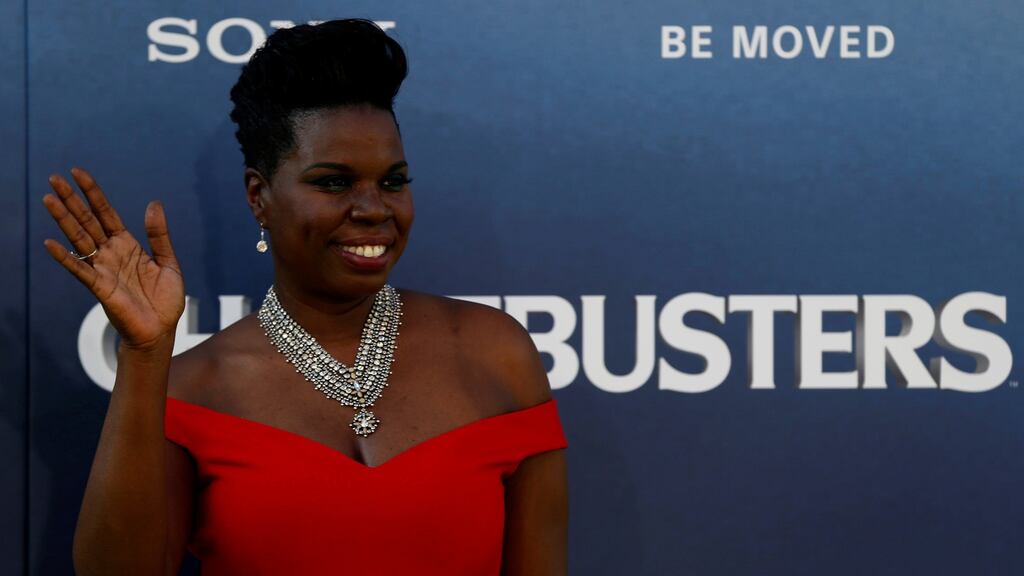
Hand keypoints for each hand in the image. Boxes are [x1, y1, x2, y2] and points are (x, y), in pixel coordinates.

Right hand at [42, 167, 184, 350]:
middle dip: (71, 199)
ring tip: (48, 199)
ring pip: (80, 239)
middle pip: (87, 221)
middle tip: (53, 177)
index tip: (78, 172)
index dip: (93, 193)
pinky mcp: (100, 288)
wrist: (161, 330)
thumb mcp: (168, 262)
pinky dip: (65, 258)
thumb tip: (154, 203)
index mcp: (127, 245)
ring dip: (63, 220)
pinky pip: (80, 270)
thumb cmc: (164, 300)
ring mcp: (103, 269)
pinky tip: (51, 244)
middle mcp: (111, 253)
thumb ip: (159, 235)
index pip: (106, 213)